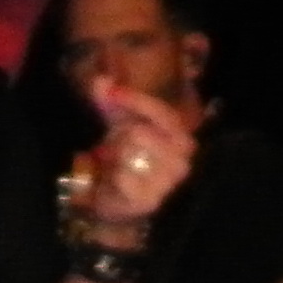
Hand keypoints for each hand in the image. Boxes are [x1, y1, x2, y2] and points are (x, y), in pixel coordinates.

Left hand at [78, 83, 196, 224]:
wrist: (120, 202)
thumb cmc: (128, 158)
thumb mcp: (121, 125)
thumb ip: (112, 101)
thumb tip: (101, 80)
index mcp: (181, 138)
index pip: (164, 114)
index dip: (137, 100)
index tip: (112, 91)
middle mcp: (182, 160)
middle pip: (140, 132)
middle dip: (120, 134)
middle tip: (116, 143)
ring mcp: (168, 183)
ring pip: (129, 153)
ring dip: (115, 155)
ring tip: (116, 162)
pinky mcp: (150, 200)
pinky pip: (122, 176)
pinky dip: (112, 175)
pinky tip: (115, 180)